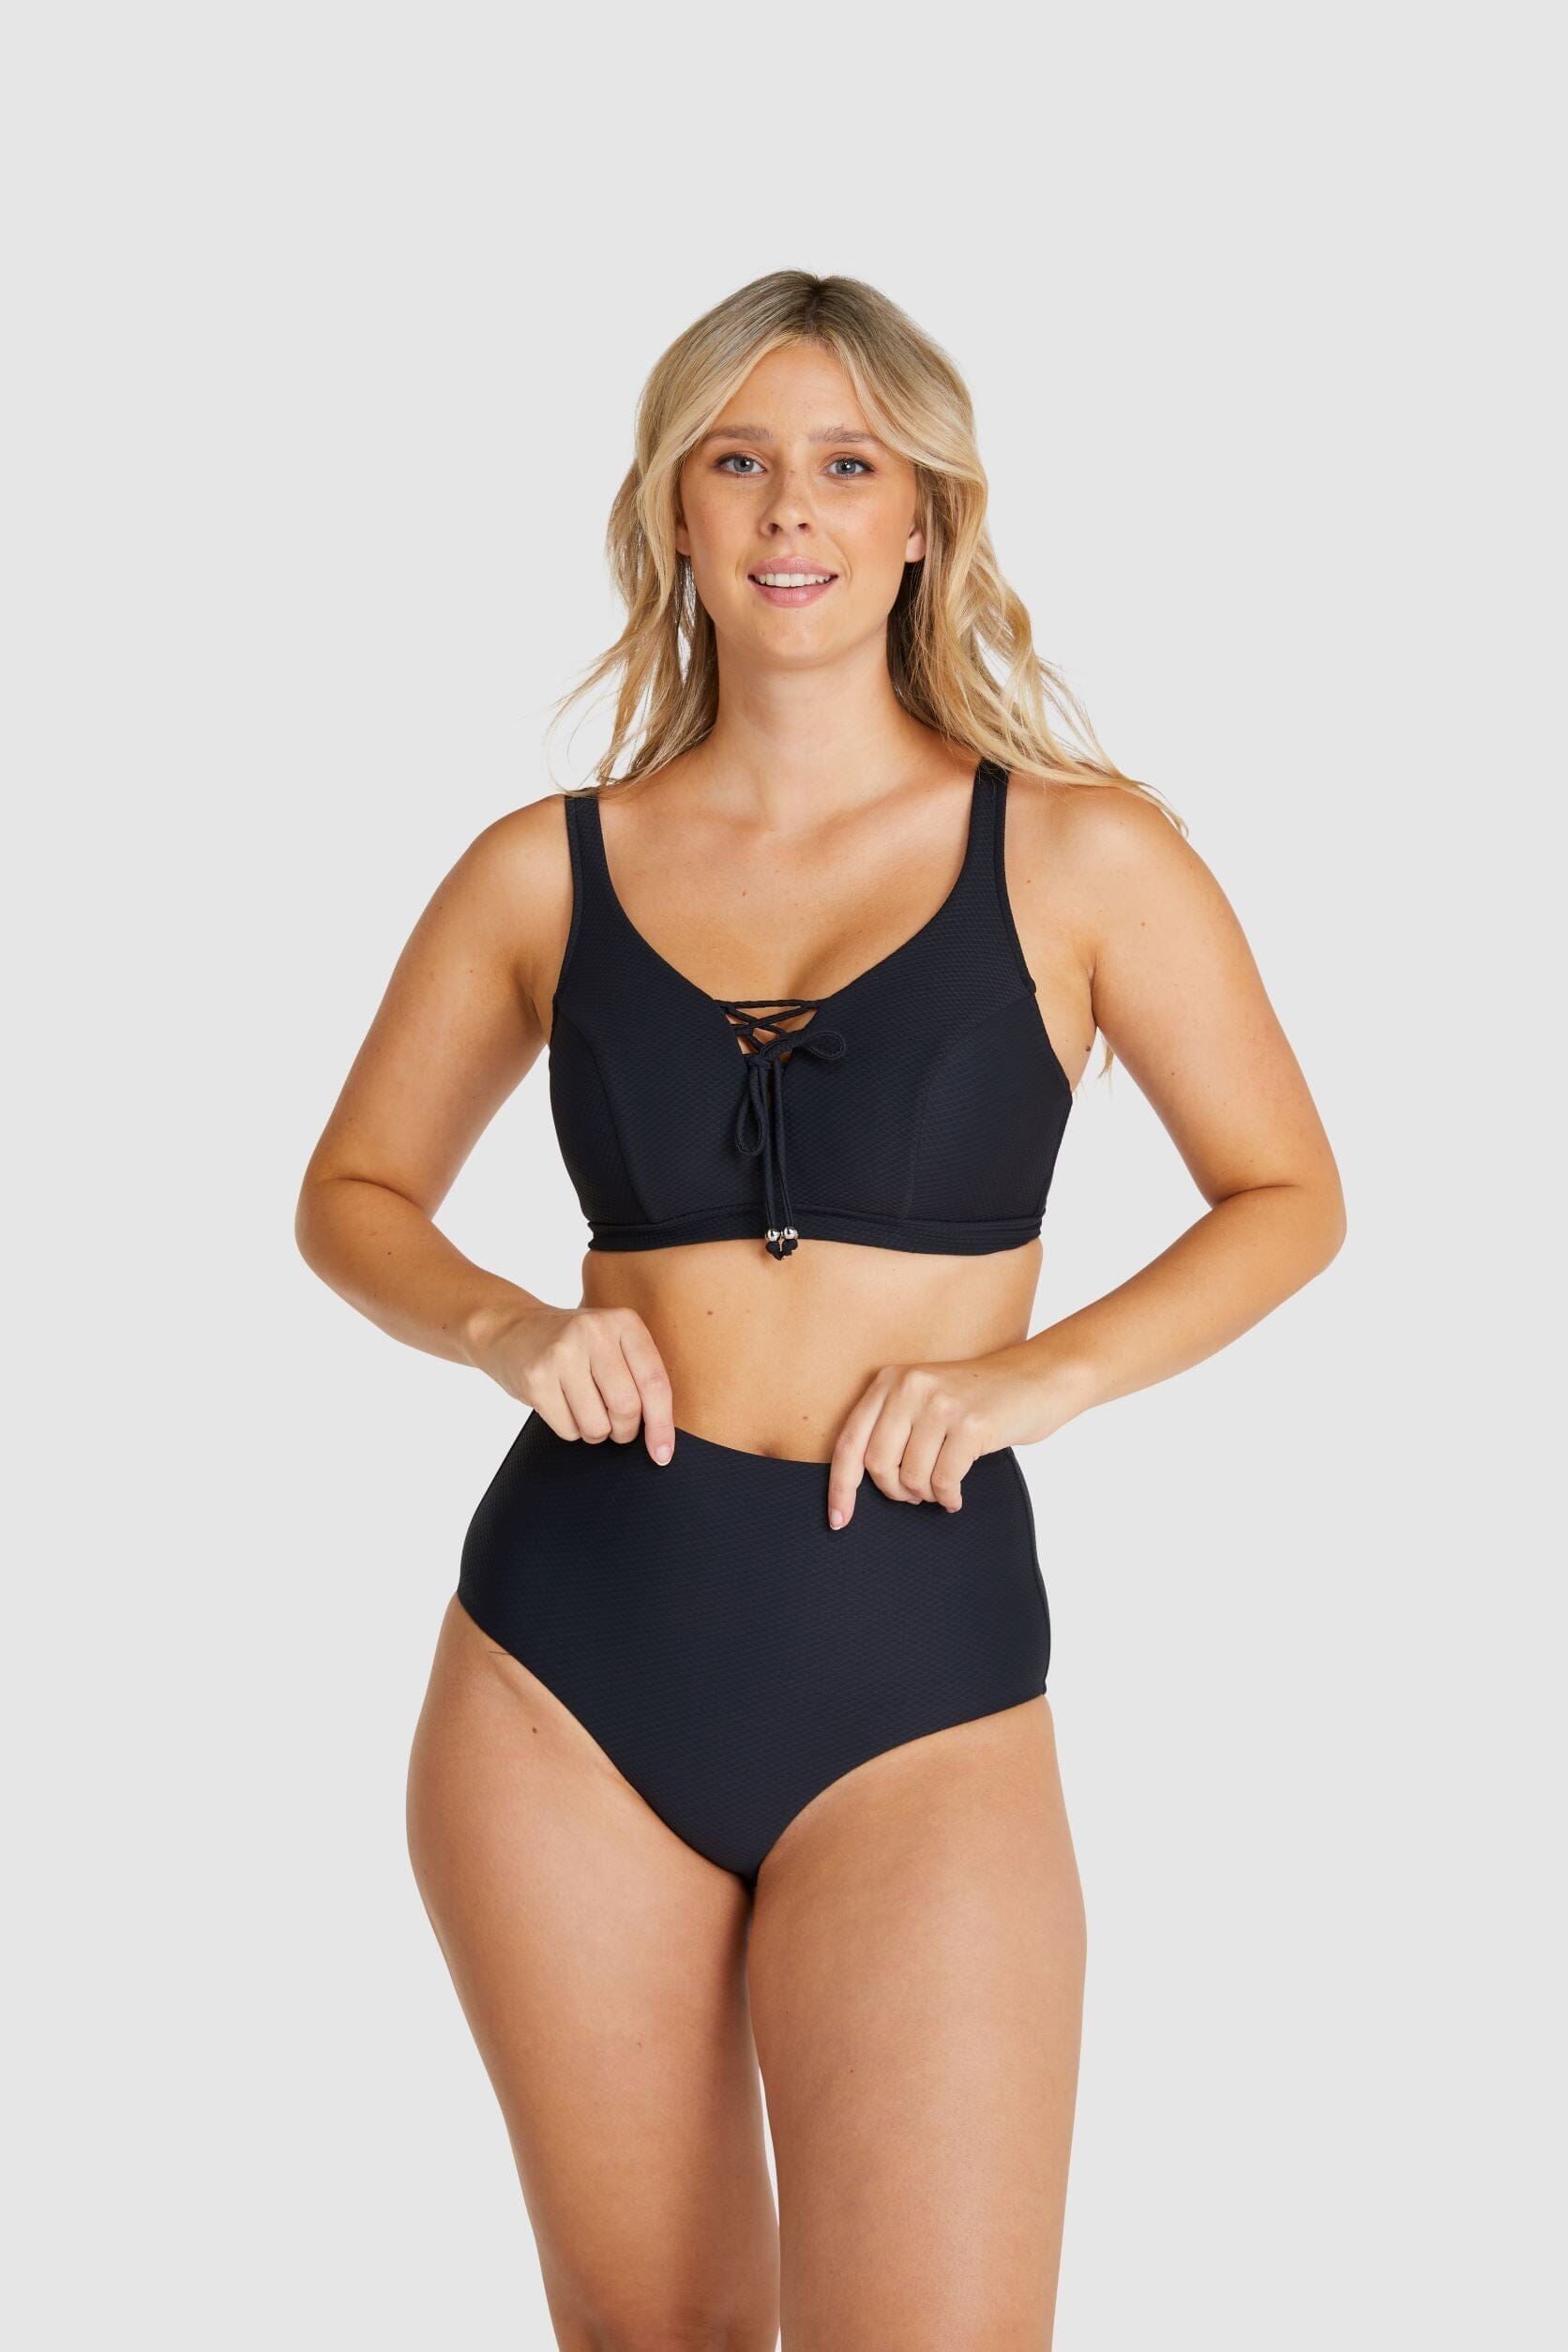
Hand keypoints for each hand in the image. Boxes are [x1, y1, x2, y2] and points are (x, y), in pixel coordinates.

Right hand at [470, 1301, 676, 1463]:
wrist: (511, 1328)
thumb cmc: (573, 1344)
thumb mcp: (612, 1342)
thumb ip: (639, 1376)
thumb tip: (661, 1437)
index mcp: (623, 1322)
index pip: (655, 1383)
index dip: (662, 1425)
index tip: (663, 1454)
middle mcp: (594, 1332)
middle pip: (627, 1408)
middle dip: (625, 1430)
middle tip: (617, 1427)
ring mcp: (562, 1354)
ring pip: (597, 1425)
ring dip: (596, 1432)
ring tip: (585, 1410)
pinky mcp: (536, 1378)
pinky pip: (568, 1430)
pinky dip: (571, 1430)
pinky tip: (562, 1406)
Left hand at [826, 1348, 1067, 1528]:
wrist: (1037, 1378)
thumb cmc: (978, 1398)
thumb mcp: (925, 1398)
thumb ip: (891, 1427)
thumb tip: (857, 1483)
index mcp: (890, 1381)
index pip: (849, 1442)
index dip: (840, 1487)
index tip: (838, 1520)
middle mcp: (910, 1387)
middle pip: (878, 1465)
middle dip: (895, 1491)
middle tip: (916, 1494)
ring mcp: (941, 1404)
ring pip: (912, 1477)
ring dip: (926, 1494)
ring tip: (942, 1488)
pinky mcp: (971, 1425)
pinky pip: (945, 1481)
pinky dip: (948, 1497)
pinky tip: (956, 1495)